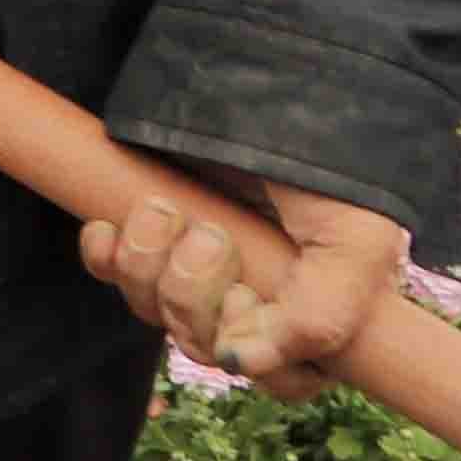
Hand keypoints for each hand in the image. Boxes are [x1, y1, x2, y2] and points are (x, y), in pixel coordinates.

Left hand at [86, 162, 406, 393]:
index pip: (279, 378)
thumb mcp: (356, 242)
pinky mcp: (148, 230)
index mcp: (317, 308)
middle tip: (208, 234)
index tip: (248, 299)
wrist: (275, 82)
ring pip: (152, 309)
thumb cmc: (333, 164)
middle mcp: (255, 294)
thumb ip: (322, 315)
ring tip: (168, 210)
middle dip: (192, 297)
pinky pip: (108, 269)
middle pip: (202, 345)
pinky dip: (105, 252)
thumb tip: (242, 366)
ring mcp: (196, 263)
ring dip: (149, 265)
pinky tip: (108, 225)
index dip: (253, 353)